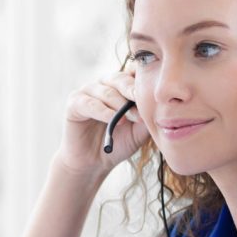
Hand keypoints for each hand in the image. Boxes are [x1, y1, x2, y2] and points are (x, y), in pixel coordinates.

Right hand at [57, 61, 149, 175]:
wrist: (95, 162)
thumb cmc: (119, 143)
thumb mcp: (139, 128)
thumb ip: (147, 113)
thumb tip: (163, 102)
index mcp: (120, 86)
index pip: (131, 73)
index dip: (142, 78)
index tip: (157, 87)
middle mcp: (103, 84)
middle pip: (119, 78)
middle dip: (133, 90)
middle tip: (144, 100)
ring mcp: (87, 92)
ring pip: (105, 91)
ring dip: (120, 104)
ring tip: (132, 117)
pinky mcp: (74, 103)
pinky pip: (89, 103)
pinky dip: (103, 111)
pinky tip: (113, 120)